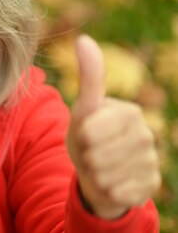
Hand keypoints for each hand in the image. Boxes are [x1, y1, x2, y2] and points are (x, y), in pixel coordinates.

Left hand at [66, 35, 160, 219]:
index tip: (86, 135)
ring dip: (94, 175)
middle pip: (96, 155)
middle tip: (91, 154)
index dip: (80, 138)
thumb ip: (88, 77)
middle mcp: (147, 135)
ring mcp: (151, 161)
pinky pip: (117, 193)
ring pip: (106, 176)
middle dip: (86, 157)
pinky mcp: (150, 185)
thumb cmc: (88, 137)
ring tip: (99, 167)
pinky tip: (112, 183)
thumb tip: (83, 38)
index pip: (90, 131)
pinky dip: (107, 191)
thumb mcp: (83, 109)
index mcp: (130, 112)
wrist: (97, 172)